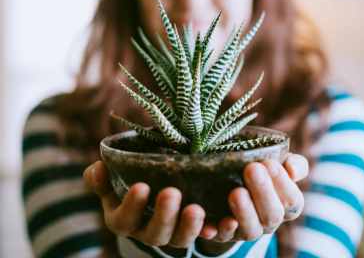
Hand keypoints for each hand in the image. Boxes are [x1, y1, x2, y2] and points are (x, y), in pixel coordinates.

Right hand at [83, 161, 205, 247]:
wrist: (154, 188)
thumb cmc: (130, 181)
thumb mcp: (113, 180)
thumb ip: (102, 177)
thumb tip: (97, 168)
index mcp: (124, 219)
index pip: (124, 219)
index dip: (131, 206)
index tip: (141, 186)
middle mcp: (147, 231)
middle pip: (155, 233)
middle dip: (163, 215)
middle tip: (171, 193)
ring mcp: (172, 233)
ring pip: (180, 239)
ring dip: (189, 226)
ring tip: (197, 209)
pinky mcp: (193, 229)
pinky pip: (205, 236)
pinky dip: (215, 231)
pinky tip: (223, 222)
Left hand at [200, 153, 308, 242]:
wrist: (229, 184)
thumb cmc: (260, 171)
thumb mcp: (278, 164)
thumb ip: (294, 164)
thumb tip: (292, 169)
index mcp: (285, 205)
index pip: (293, 200)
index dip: (283, 183)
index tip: (270, 162)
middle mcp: (268, 222)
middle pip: (272, 216)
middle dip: (263, 192)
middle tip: (252, 168)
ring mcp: (245, 229)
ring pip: (250, 230)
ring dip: (244, 212)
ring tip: (237, 192)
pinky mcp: (223, 233)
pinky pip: (221, 236)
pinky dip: (218, 230)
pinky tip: (212, 224)